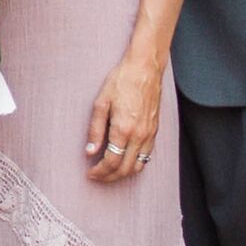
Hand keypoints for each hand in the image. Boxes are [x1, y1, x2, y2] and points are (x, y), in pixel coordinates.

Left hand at [86, 48, 162, 180]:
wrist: (145, 68)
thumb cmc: (122, 81)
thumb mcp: (101, 103)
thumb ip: (95, 130)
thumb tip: (90, 152)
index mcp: (123, 129)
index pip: (111, 162)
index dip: (99, 172)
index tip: (90, 173)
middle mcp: (139, 135)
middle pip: (125, 169)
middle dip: (109, 177)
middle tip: (97, 176)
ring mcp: (149, 134)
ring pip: (138, 166)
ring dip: (123, 174)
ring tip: (110, 172)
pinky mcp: (155, 131)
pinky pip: (146, 156)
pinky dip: (135, 164)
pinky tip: (125, 160)